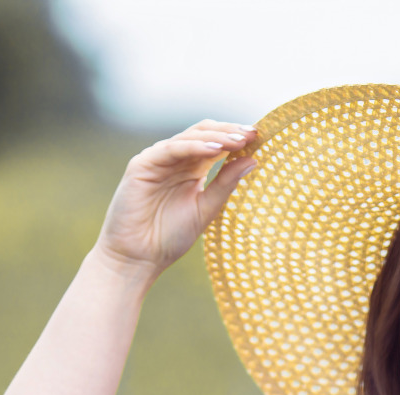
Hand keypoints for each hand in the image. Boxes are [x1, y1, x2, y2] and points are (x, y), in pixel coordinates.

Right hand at [91, 119, 259, 277]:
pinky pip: (171, 149)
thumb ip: (226, 184)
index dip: (237, 138)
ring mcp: (158, 159)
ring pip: (190, 137)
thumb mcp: (207, 208)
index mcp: (192, 169)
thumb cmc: (171, 237)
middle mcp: (176, 160)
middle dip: (230, 132)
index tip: (261, 138)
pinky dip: (194, 146)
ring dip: (217, 137)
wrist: (138, 257)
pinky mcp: (142, 164)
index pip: (216, 143)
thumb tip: (253, 160)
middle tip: (253, 133)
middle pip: (205, 133)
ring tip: (239, 140)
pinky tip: (215, 149)